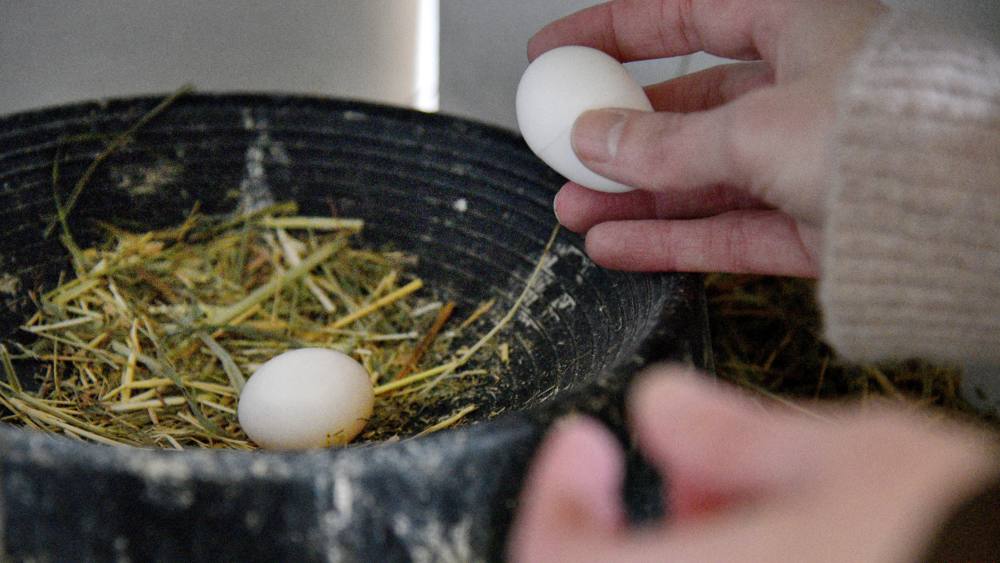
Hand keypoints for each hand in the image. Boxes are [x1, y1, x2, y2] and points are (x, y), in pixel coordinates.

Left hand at [508, 367, 998, 561]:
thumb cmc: (955, 534)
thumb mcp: (849, 458)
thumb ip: (733, 435)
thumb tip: (661, 406)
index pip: (558, 554)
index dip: (554, 495)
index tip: (583, 445)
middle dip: (619, 519)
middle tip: (663, 463)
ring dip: (673, 539)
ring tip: (741, 488)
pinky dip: (713, 557)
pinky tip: (778, 527)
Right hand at [529, 0, 888, 276]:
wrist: (963, 224)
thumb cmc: (892, 137)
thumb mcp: (754, 128)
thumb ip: (663, 143)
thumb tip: (597, 140)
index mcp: (798, 22)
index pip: (683, 15)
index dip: (612, 32)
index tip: (558, 52)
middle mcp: (802, 86)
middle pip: (685, 108)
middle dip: (617, 136)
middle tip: (565, 151)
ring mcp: (804, 158)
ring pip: (700, 175)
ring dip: (633, 196)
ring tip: (576, 211)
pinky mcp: (810, 220)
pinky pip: (724, 226)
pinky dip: (670, 238)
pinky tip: (620, 245)